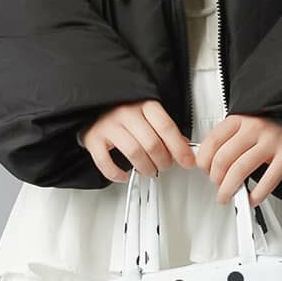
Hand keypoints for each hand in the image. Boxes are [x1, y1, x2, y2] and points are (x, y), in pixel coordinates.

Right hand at [78, 99, 196, 183]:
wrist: (95, 108)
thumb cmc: (125, 114)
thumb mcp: (149, 116)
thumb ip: (166, 131)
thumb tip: (185, 148)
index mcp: (144, 105)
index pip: (166, 127)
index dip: (179, 148)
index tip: (187, 161)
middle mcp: (126, 113)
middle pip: (152, 143)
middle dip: (163, 161)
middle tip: (165, 165)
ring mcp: (109, 126)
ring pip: (134, 153)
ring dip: (146, 168)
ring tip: (149, 170)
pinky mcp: (94, 139)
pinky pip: (106, 162)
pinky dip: (117, 174)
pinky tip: (124, 176)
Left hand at [193, 113, 281, 206]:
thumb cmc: (271, 127)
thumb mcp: (246, 125)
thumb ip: (227, 139)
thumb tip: (206, 160)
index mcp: (240, 119)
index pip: (212, 141)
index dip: (204, 160)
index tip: (204, 170)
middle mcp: (255, 127)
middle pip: (223, 158)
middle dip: (215, 178)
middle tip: (217, 185)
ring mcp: (272, 141)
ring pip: (240, 170)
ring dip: (229, 188)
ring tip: (227, 195)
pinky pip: (268, 180)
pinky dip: (257, 194)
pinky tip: (252, 198)